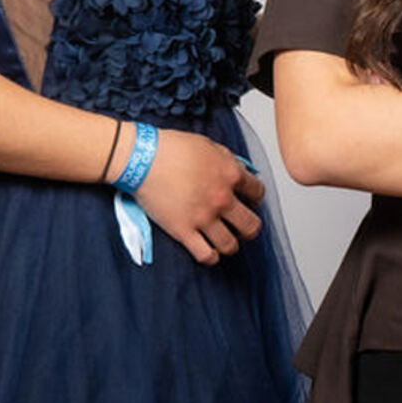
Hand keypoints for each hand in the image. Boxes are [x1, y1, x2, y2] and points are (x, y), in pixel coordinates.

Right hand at [132, 128, 264, 265]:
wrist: (143, 159)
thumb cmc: (171, 148)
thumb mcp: (209, 145)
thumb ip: (227, 160)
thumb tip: (237, 170)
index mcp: (230, 174)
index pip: (258, 193)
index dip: (255, 198)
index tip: (250, 201)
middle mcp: (221, 198)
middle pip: (251, 225)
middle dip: (250, 229)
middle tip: (244, 228)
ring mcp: (203, 217)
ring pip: (230, 245)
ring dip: (231, 245)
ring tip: (225, 241)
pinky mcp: (183, 231)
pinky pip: (205, 255)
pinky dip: (211, 257)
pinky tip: (209, 252)